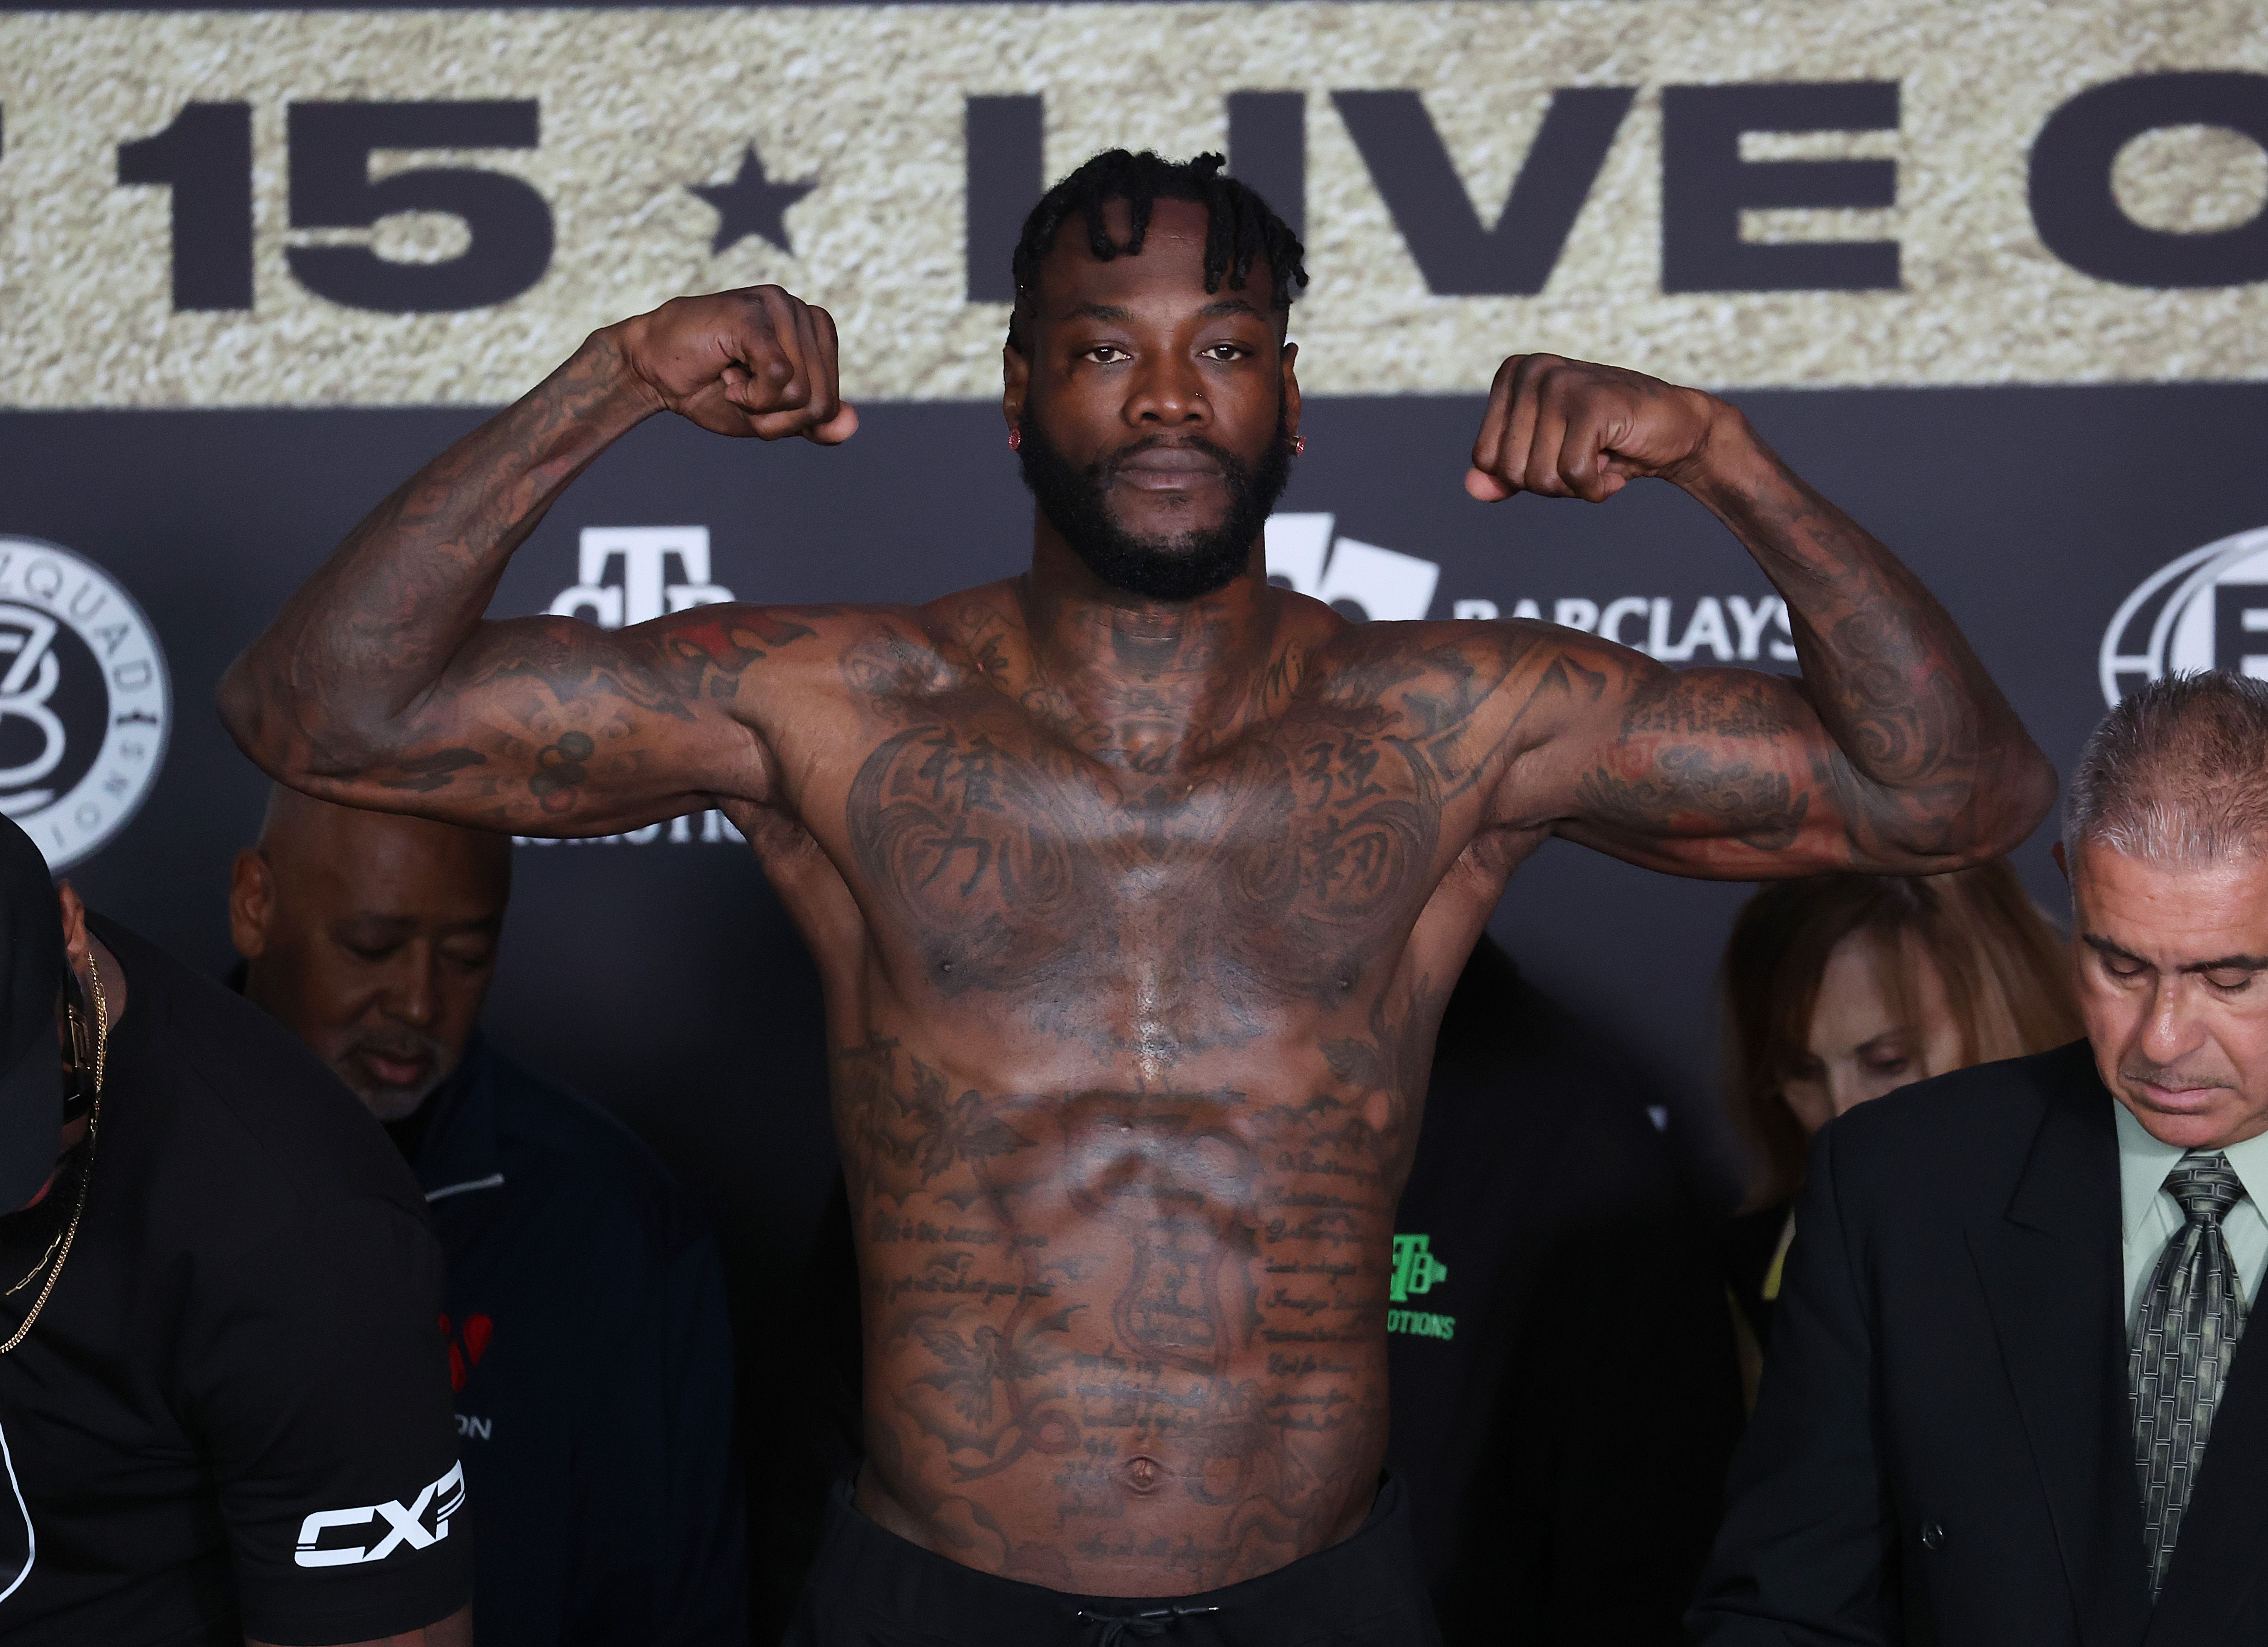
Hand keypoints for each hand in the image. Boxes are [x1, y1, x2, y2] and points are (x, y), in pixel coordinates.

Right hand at [609, 286, 858, 443]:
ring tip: (732, 378)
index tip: (757, 399)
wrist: (653, 373)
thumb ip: (813, 422)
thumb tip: (851, 424)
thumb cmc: (711, 390)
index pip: (831, 400)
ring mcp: (778, 306)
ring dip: (760, 406)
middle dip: (779, 419)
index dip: (793, 421)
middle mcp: (800, 311)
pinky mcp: (753, 313)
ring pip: (801, 393)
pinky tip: (727, 375)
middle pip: (821, 399)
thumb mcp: (771, 417)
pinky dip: (752, 395)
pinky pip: (780, 377)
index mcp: (812, 330)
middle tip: (742, 395)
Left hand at [1464, 354, 1719, 502]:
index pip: (1485, 458)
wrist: (1676, 429)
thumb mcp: (1547, 457)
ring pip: (1540, 477)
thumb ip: (1504, 473)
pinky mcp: (1593, 402)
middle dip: (1550, 484)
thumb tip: (1471, 488)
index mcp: (1514, 375)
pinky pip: (1574, 474)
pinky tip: (1615, 466)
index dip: (1523, 476)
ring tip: (1602, 457)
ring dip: (1575, 486)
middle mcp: (1533, 370)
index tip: (1559, 455)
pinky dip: (1596, 488)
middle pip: (1511, 470)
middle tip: (1585, 460)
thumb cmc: (1607, 442)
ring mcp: (1562, 382)